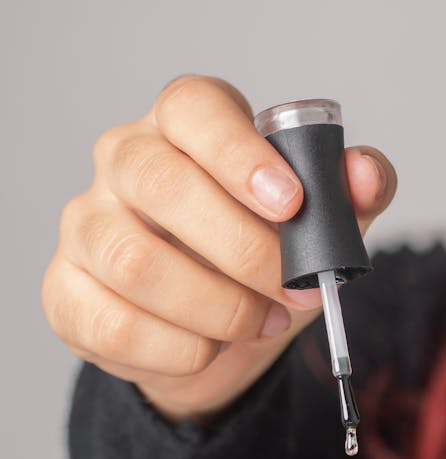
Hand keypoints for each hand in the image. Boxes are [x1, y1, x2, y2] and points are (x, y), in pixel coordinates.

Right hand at [42, 75, 395, 421]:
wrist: (218, 340)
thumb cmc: (260, 265)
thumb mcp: (315, 231)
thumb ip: (347, 197)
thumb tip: (365, 174)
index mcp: (183, 127)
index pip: (194, 108)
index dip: (241, 153)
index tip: (291, 202)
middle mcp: (122, 162)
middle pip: (162, 184)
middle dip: (245, 250)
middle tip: (296, 290)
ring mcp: (86, 226)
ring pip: (136, 262)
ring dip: (217, 307)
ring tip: (259, 323)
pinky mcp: (66, 293)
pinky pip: (114, 325)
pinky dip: (178, 350)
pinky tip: (209, 349)